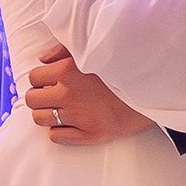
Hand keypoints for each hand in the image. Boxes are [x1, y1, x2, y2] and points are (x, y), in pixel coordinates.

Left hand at [25, 46, 153, 145]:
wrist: (152, 88)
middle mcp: (68, 94)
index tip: (52, 80)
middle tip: (53, 95)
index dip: (41, 79)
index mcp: (66, 71)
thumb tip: (43, 59)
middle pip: (32, 99)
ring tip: (60, 109)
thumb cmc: (122, 65)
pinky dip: (59, 130)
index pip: (34, 77)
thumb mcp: (93, 48)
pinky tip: (70, 123)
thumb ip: (63, 49)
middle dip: (40, 97)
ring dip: (47, 113)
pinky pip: (57, 137)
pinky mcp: (90, 134)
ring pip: (40, 119)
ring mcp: (78, 117)